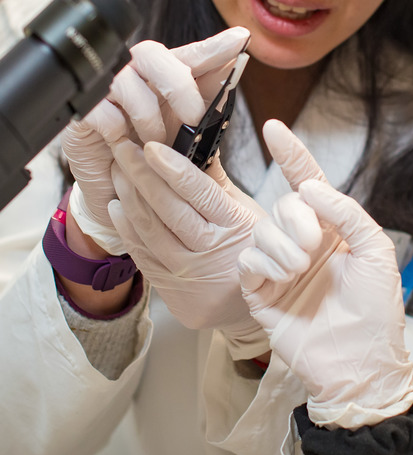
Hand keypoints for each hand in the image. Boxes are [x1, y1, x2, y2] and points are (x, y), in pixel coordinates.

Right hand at [62, 27, 249, 253]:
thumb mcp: (190, 136)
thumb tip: (237, 70)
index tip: (241, 38)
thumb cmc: (156, 156)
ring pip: (127, 82)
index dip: (215, 46)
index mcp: (165, 76)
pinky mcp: (83, 113)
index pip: (192, 53)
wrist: (118, 190)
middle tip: (193, 118)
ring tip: (156, 144)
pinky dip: (118, 129)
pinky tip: (123, 143)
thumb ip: (209, 104)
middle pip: (153, 54)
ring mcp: (106, 91)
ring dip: (149, 118)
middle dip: (178, 86)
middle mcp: (135, 75)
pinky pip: (101, 109)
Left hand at [107, 120, 328, 356]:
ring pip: (150, 231)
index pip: (200, 193)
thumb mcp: (249, 214)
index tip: (151, 147)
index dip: (173, 169)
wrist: (250, 311)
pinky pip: (143, 256)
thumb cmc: (253, 252)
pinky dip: (127, 229)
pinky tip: (117, 207)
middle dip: (142, 175)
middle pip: (169, 210)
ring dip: (129, 198)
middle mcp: (210, 253)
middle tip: (123, 149)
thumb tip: (200, 143)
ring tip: (117, 171)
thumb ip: (220, 183)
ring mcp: (188, 275)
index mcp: (235, 227)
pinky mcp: (171, 291)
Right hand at [239, 123, 412, 428]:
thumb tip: (309, 187)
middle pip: (282, 206)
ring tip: (300, 271)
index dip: (292, 156)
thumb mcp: (376, 253)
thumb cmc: (375, 311)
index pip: (307, 184)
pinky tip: (281, 281)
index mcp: (332, 231)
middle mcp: (303, 243)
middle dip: (296, 219)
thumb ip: (347, 213)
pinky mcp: (260, 292)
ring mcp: (279, 267)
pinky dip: (263, 264)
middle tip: (314, 247)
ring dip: (282, 245)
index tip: (273, 128)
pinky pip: (248, 261)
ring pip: (262, 231)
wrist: (360, 364)